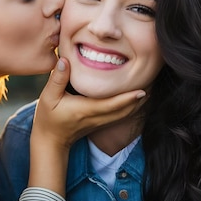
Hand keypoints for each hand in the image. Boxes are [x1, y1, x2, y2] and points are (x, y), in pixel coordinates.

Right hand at [27, 57, 145, 194]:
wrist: (51, 141)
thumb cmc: (48, 118)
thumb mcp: (48, 97)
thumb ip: (57, 78)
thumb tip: (64, 60)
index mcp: (86, 109)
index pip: (112, 104)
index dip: (128, 97)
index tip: (142, 89)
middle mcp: (97, 117)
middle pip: (124, 110)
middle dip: (138, 99)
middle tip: (152, 84)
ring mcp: (100, 122)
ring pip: (124, 114)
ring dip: (136, 104)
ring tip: (148, 90)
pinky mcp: (100, 124)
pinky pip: (119, 116)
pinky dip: (130, 108)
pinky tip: (135, 100)